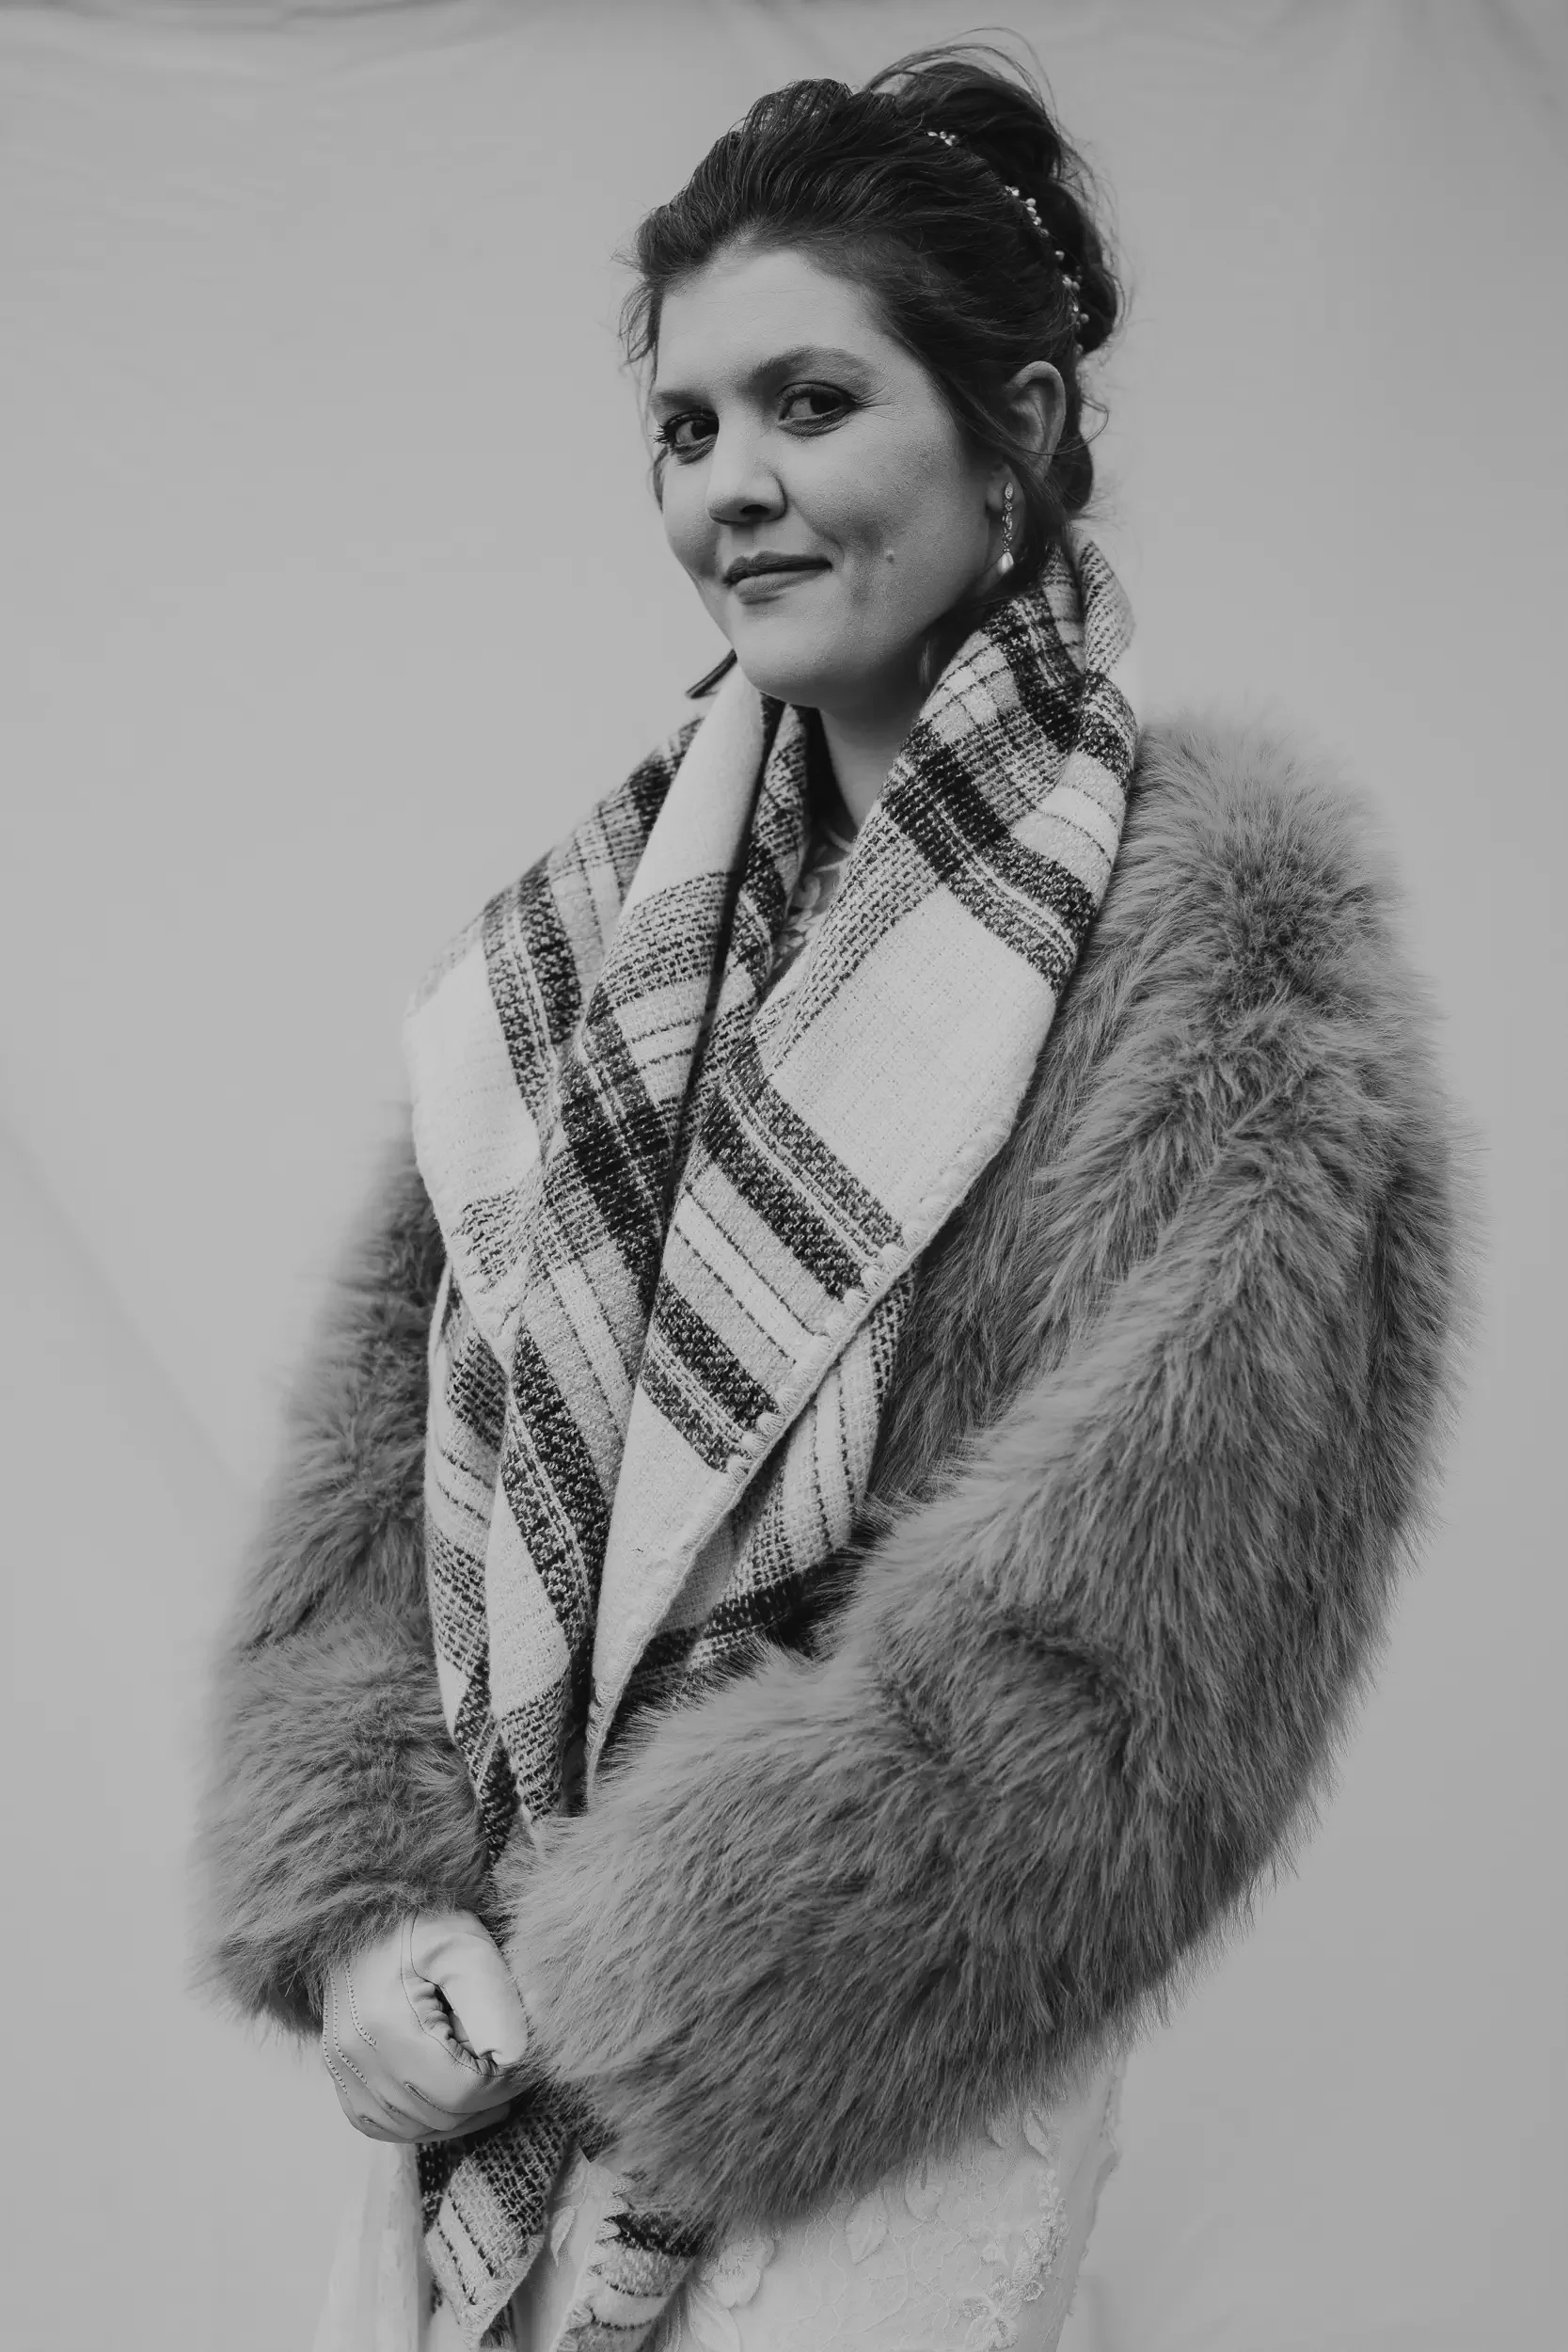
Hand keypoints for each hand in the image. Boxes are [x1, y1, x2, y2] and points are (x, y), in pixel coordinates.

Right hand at [320, 1909, 531, 2142]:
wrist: (360, 1914)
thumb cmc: (419, 1921)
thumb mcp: (465, 1944)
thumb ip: (496, 1999)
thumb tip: (518, 2058)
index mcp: (384, 2021)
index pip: (464, 2089)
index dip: (505, 2079)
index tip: (524, 2052)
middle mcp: (354, 2056)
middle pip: (443, 2113)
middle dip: (488, 2096)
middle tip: (511, 2062)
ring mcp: (342, 2072)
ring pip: (418, 2128)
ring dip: (462, 2113)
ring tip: (487, 2076)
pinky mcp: (341, 2080)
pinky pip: (387, 2127)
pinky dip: (426, 2120)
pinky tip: (449, 2093)